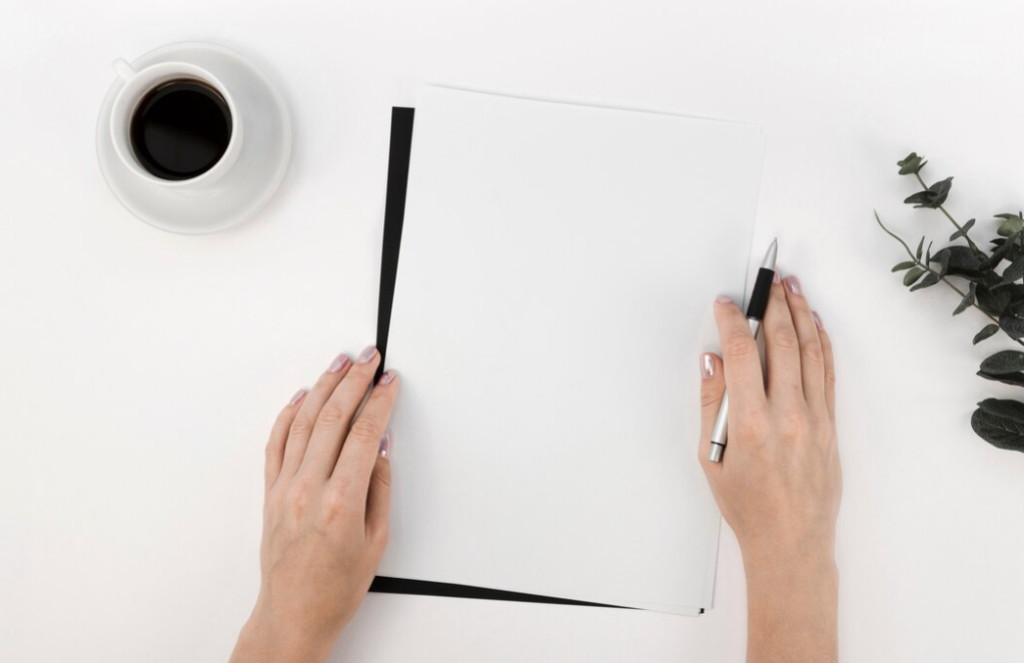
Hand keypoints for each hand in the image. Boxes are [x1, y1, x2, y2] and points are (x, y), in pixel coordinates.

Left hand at [230, 346, 398, 662]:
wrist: (293, 613)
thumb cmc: (336, 587)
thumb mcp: (377, 539)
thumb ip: (380, 487)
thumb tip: (381, 447)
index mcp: (341, 501)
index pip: (364, 433)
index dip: (380, 401)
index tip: (390, 381)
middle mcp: (308, 489)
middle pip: (332, 417)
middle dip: (354, 381)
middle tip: (369, 358)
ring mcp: (285, 488)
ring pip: (302, 421)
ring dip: (323, 386)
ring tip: (339, 363)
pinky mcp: (270, 492)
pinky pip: (276, 442)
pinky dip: (288, 414)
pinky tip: (302, 396)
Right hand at [698, 274, 839, 662]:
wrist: (790, 541)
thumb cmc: (747, 505)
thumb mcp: (711, 457)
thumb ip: (711, 404)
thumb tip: (712, 361)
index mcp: (751, 423)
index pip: (740, 354)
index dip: (732, 320)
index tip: (726, 303)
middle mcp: (787, 415)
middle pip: (780, 343)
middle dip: (773, 304)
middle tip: (767, 277)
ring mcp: (815, 418)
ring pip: (809, 351)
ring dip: (801, 314)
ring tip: (793, 286)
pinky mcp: (831, 424)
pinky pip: (827, 372)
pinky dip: (821, 343)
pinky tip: (815, 324)